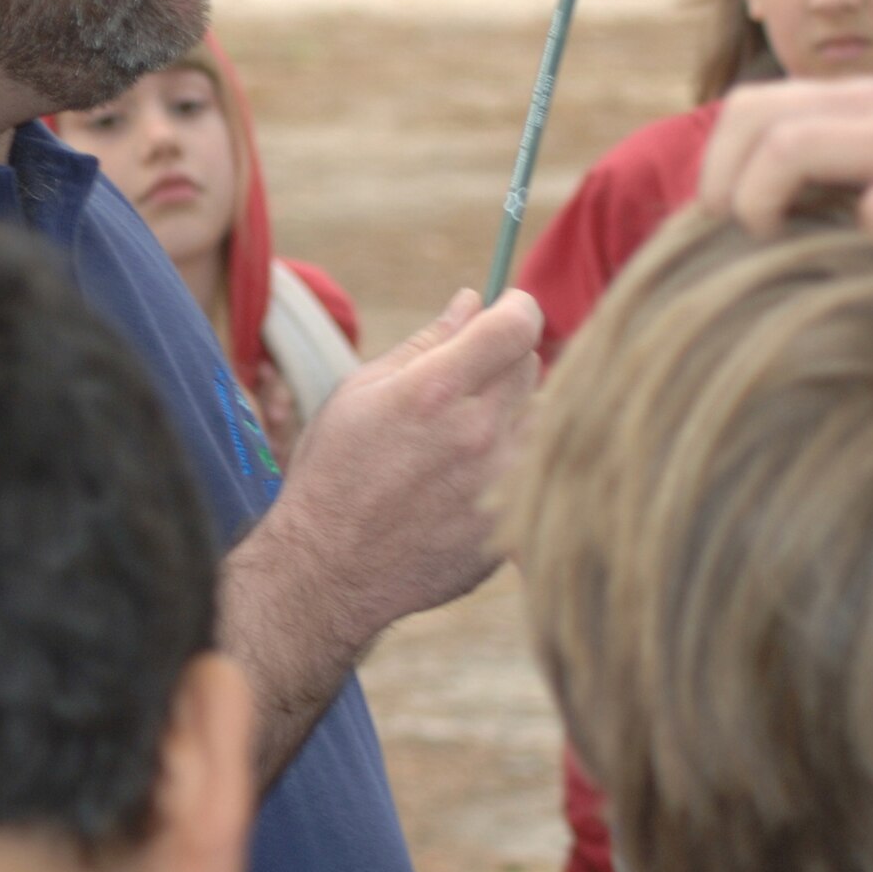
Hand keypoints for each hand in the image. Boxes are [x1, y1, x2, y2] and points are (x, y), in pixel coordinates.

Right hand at [221, 286, 541, 782]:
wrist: (328, 570)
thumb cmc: (333, 473)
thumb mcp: (362, 392)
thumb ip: (426, 343)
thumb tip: (472, 301)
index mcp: (437, 391)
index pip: (518, 324)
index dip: (517, 308)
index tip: (507, 311)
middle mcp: (478, 434)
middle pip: (532, 367)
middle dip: (506, 361)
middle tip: (469, 382)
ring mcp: (500, 485)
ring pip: (544, 420)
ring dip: (518, 413)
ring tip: (471, 432)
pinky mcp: (510, 527)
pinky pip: (537, 473)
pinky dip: (517, 463)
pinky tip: (475, 476)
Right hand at [700, 78, 872, 279]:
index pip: (782, 146)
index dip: (749, 198)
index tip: (758, 243)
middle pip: (752, 110)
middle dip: (719, 172)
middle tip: (722, 229)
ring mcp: (868, 92)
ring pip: (758, 101)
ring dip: (728, 155)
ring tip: (736, 214)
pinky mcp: (867, 101)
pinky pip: (781, 107)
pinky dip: (753, 146)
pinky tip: (770, 195)